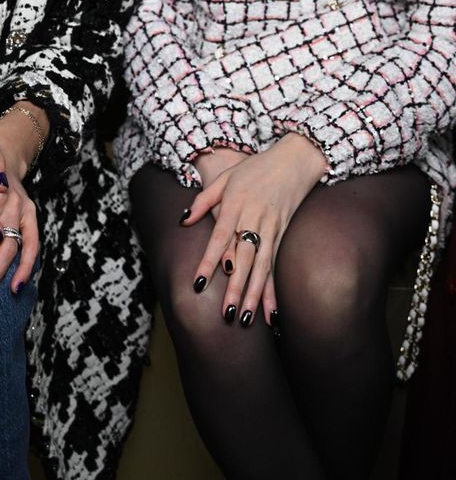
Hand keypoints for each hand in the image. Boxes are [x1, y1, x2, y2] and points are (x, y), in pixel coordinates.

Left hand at [183, 134, 326, 324]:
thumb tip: (183, 221)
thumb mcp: (226, 176)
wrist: (295, 160)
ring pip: (261, 267)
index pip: (220, 237)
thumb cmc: (256, 167)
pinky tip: (271, 314)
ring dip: (253, 295)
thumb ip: (204, 199)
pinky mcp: (282, 235)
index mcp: (236, 204)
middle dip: (235, 288)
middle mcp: (254, 219)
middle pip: (243, 258)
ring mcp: (271, 229)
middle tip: (225, 314)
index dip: (209, 261)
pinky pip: (276, 267)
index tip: (199, 282)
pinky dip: (273, 291)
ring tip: (244, 320)